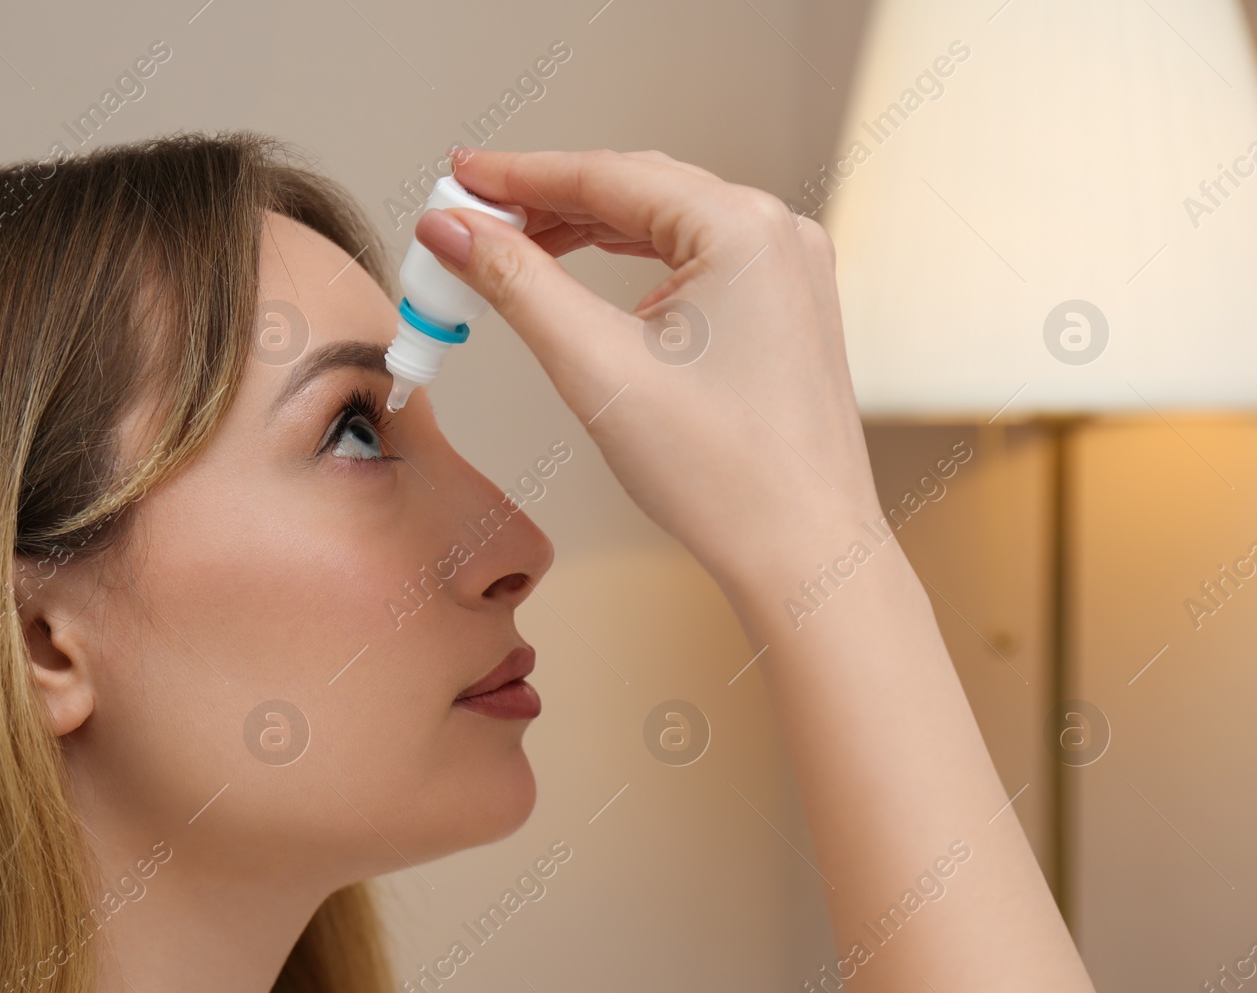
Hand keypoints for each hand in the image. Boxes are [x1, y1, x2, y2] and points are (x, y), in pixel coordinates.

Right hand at [417, 148, 881, 609]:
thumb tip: (454, 233)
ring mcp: (788, 271)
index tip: (457, 177)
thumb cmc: (724, 476)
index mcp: (742, 229)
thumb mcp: (595, 368)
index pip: (605, 176)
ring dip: (585, 233)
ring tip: (511, 250)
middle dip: (546, 203)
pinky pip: (695, 260)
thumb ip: (515, 283)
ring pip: (664, 224)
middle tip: (468, 220)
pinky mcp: (785, 309)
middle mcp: (776, 234)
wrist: (802, 554)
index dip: (517, 175)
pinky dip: (632, 265)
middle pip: (634, 190)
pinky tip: (587, 285)